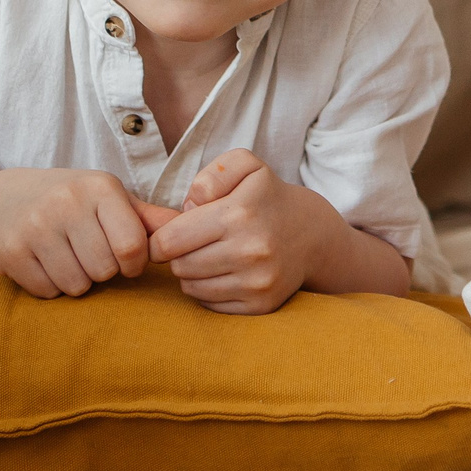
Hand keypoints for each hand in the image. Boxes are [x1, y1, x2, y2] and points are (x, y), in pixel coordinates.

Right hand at [0, 168, 151, 298]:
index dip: (134, 264)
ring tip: (68, 257)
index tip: (126, 260)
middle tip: (90, 254)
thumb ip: (150, 219)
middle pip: (104, 270)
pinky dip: (51, 286)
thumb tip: (190, 230)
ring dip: (78, 281)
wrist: (8, 197)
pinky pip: (47, 291)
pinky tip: (45, 263)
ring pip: (76, 285)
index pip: (132, 246)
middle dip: (103, 271)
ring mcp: (34, 226)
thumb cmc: (74, 202)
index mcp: (99, 188)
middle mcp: (65, 202)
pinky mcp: (10, 251)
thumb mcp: (112, 200)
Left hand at [143, 150, 334, 313]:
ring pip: (191, 288)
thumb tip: (189, 208)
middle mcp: (250, 250)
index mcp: (239, 213)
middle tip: (192, 244)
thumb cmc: (266, 197)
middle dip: (178, 255)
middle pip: (179, 266)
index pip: (170, 241)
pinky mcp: (261, 305)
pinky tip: (222, 273)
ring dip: (192, 274)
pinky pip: (210, 305)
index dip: (159, 240)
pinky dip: (208, 291)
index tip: (165, 237)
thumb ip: (211, 175)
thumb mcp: (245, 165)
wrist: (312, 234)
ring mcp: (257, 282)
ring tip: (208, 256)